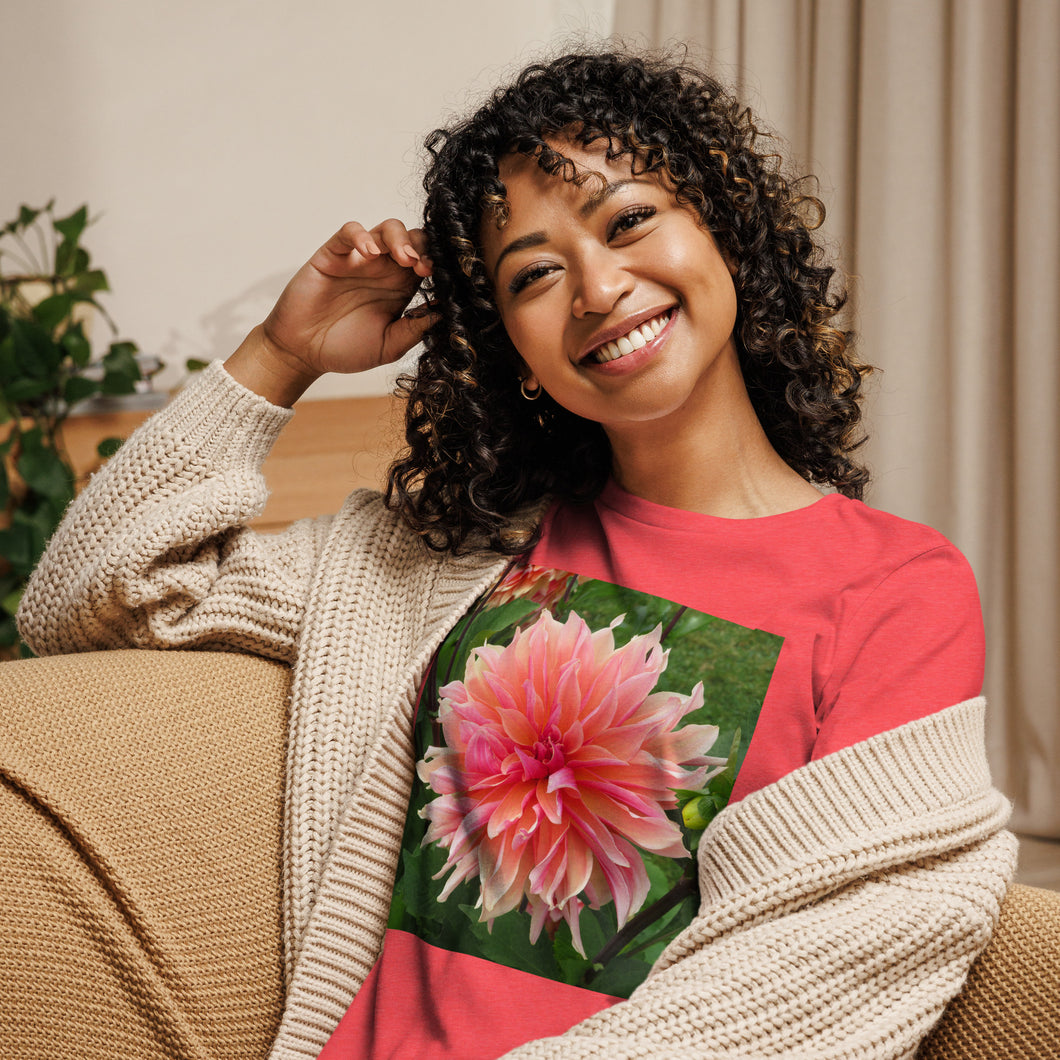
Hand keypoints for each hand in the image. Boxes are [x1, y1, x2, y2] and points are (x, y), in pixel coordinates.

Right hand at [227, 219, 436, 404]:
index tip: (440, 278)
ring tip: (404, 258)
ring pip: (386, 229)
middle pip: (412, 239)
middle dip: (423, 247)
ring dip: (400, 238)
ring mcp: (359, 259)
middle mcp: (383, 269)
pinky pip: (349, 232)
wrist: (303, 353)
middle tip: (424, 267)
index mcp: (401, 288)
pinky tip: (369, 253)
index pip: (427, 262)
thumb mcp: (389, 346)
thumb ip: (415, 329)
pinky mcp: (333, 254)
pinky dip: (361, 236)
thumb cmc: (345, 350)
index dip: (437, 264)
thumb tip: (445, 313)